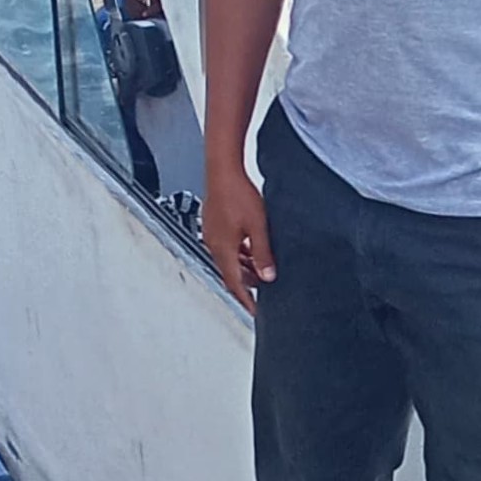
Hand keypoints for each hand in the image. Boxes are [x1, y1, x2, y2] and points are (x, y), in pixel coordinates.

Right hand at [201, 165, 273, 313]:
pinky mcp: (214, 223)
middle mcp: (214, 244)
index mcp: (223, 249)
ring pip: (228, 259)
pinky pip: (226, 246)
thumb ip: (263, 253)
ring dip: (243, 268)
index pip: (234, 283)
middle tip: (261, 292)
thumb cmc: (238, 193)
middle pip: (230, 273)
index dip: (245, 299)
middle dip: (245, 284)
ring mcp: (212, 233)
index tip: (254, 310)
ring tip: (260, 271)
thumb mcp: (258, 227)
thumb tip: (268, 276)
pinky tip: (250, 247)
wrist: (223, 169)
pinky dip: (239, 253)